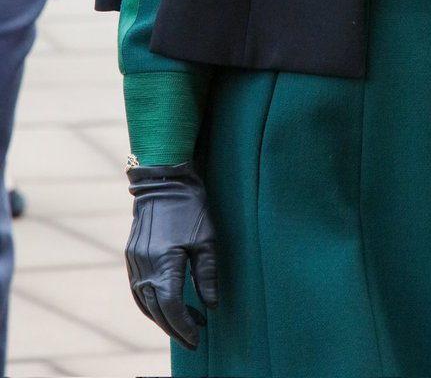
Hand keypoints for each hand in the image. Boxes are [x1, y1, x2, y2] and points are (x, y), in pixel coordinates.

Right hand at [126, 161, 216, 348]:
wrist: (164, 178)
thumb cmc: (190, 206)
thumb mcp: (207, 238)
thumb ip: (207, 274)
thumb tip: (210, 306)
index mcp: (164, 263)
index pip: (171, 306)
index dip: (184, 325)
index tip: (198, 337)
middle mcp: (144, 266)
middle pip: (156, 309)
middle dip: (174, 328)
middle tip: (193, 339)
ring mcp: (134, 261)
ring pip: (144, 302)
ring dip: (161, 318)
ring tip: (184, 324)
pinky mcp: (131, 255)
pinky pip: (137, 289)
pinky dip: (150, 303)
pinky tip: (164, 305)